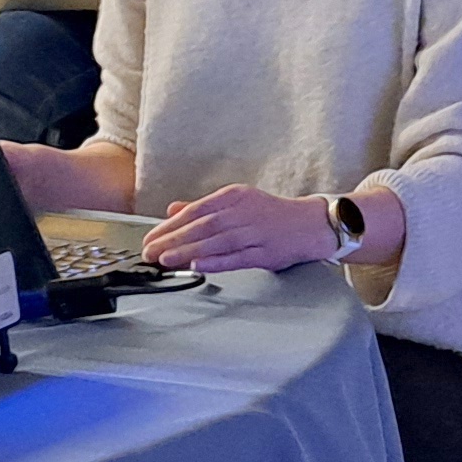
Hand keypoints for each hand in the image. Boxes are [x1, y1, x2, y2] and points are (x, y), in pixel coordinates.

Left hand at [143, 184, 348, 274]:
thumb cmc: (271, 215)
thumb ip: (204, 207)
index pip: (196, 210)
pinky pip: (237, 257)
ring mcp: (256, 231)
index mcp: (234, 196)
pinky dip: (216, 261)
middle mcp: (244, 211)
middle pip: (202, 225)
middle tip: (150, 251)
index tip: (151, 237)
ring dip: (188, 251)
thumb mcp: (237, 203)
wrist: (311, 224)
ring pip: (217, 241)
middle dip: (173, 239)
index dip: (171, 225)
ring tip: (165, 260)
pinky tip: (197, 266)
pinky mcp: (266, 252)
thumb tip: (173, 210)